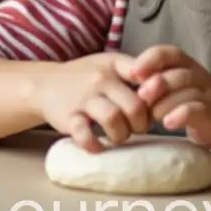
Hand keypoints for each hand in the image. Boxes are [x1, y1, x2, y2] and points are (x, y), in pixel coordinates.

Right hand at [35, 52, 151, 151]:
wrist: (45, 83)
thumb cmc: (86, 76)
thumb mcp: (110, 64)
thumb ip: (134, 72)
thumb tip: (165, 90)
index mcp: (115, 64)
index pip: (145, 75)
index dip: (156, 94)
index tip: (154, 105)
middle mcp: (100, 80)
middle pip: (134, 106)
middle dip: (141, 124)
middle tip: (137, 127)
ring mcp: (84, 98)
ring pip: (113, 119)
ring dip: (121, 135)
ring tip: (119, 136)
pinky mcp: (69, 117)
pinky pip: (84, 134)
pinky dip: (94, 144)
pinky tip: (98, 146)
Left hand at [130, 45, 210, 147]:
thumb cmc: (193, 99)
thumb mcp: (175, 85)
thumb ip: (155, 81)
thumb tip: (123, 86)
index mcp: (184, 64)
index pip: (166, 52)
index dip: (149, 60)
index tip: (133, 73)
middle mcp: (196, 74)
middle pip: (175, 72)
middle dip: (156, 83)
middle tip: (141, 96)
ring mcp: (205, 92)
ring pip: (185, 90)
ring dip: (165, 103)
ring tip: (153, 117)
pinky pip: (196, 109)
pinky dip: (180, 115)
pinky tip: (168, 124)